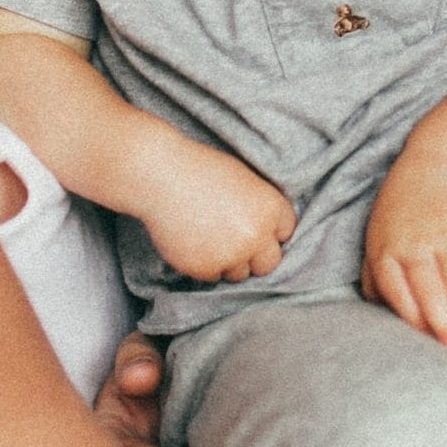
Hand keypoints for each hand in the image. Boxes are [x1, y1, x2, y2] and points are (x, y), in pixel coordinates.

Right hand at [136, 140, 294, 282]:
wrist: (161, 176)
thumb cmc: (200, 170)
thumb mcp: (244, 179)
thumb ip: (260, 207)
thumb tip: (266, 232)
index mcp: (271, 208)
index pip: (285, 233)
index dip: (269, 231)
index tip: (255, 228)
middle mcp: (257, 235)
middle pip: (269, 263)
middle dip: (255, 256)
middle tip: (235, 243)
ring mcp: (232, 254)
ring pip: (239, 273)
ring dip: (228, 262)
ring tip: (207, 237)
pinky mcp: (205, 268)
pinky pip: (212, 277)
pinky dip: (204, 265)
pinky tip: (192, 241)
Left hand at [362, 159, 446, 350]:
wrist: (434, 166)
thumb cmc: (400, 216)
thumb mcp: (377, 243)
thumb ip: (376, 283)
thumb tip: (382, 323)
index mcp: (387, 254)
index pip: (399, 295)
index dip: (415, 323)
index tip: (428, 351)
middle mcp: (415, 245)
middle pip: (431, 290)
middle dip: (446, 325)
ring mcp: (446, 235)